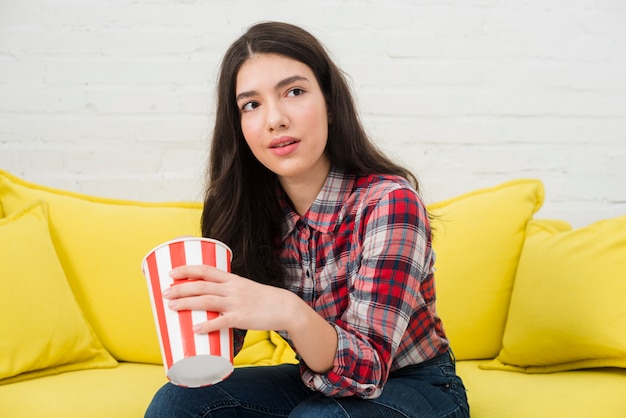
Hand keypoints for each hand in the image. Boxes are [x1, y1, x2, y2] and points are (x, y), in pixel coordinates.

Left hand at [162, 265, 293, 333]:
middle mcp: (232, 288)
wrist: (284, 307)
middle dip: (180, 288)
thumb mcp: (244, 288)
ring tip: (171, 306)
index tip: (171, 272)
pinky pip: (221, 322)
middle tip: (164, 292)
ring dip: (186, 303)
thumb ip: (227, 292)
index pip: (206, 270)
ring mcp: (236, 303)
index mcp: (232, 279)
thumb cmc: (263, 299)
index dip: (187, 270)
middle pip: (201, 285)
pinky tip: (195, 329)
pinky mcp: (241, 318)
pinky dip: (207, 325)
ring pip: (206, 301)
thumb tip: (208, 301)